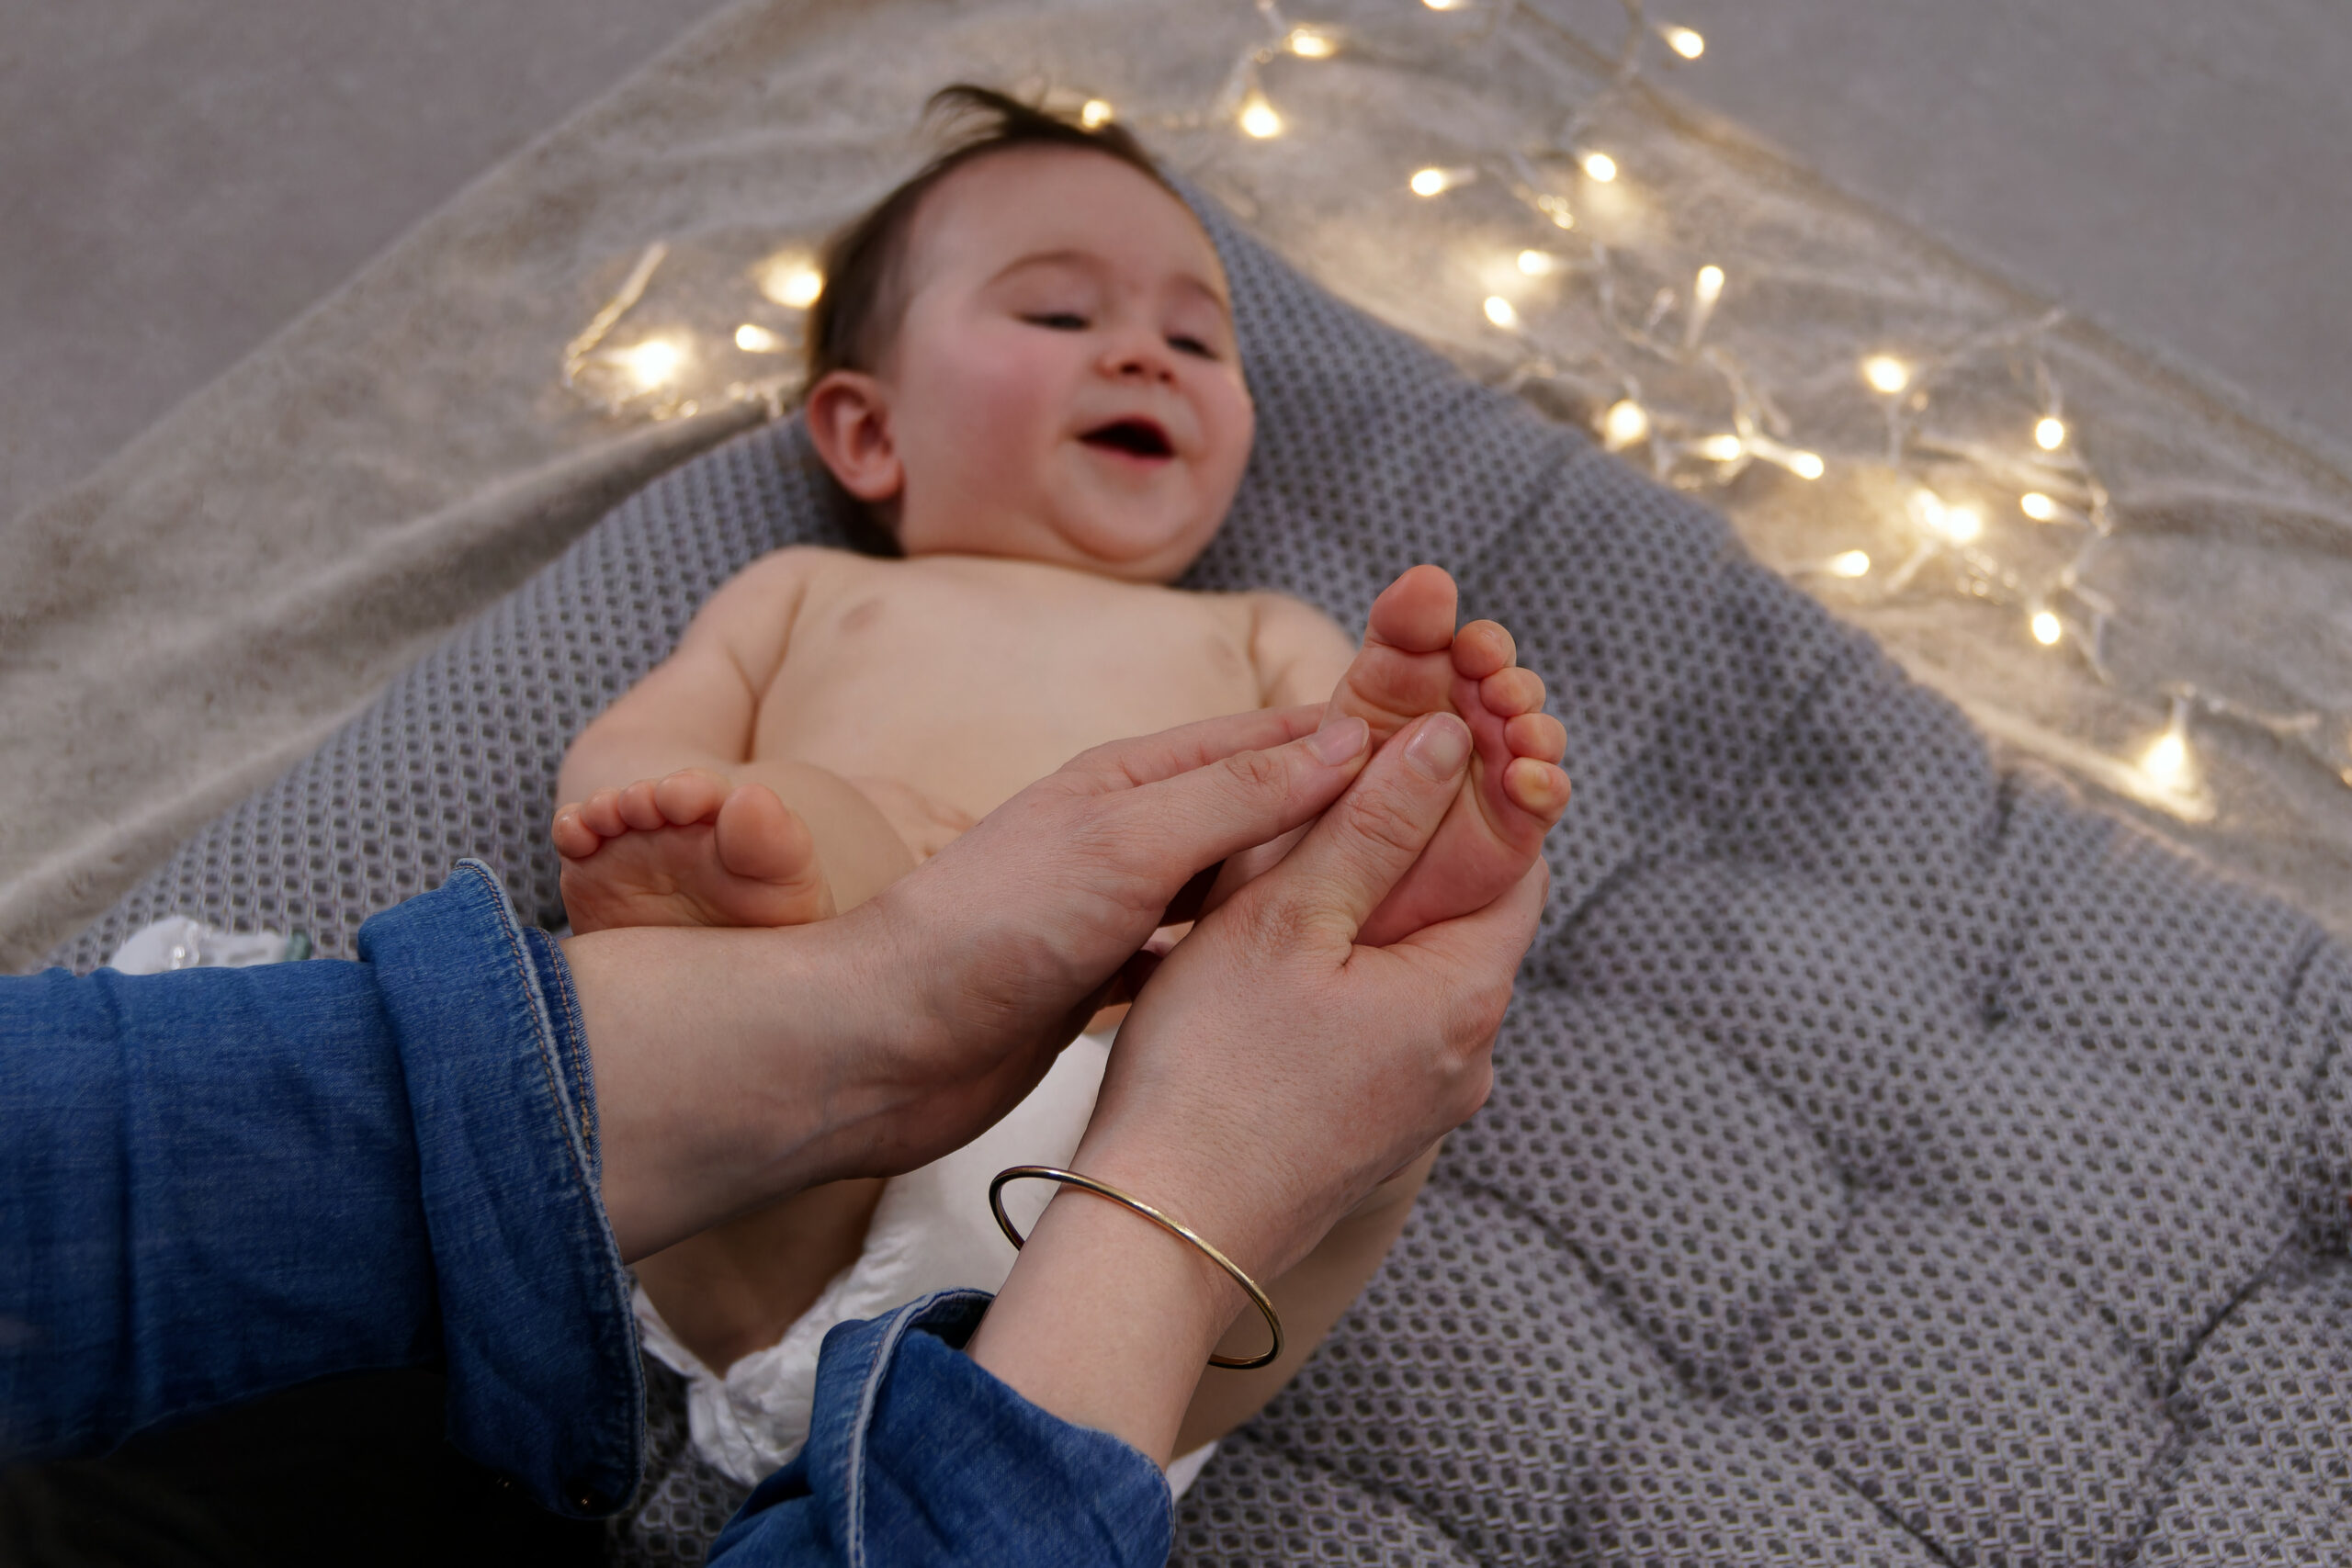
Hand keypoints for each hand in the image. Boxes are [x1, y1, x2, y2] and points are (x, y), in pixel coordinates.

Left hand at [569, 705, 1372, 1258]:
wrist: (881, 1046)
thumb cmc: (988, 932)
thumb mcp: (1129, 846)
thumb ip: (1240, 796)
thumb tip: (1350, 739)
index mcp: (1133, 778)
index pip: (1271, 738)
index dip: (1357, 739)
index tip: (1449, 747)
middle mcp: (1128, 833)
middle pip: (1261, 812)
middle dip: (1345, 818)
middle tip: (1447, 839)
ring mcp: (1116, 909)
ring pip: (1238, 888)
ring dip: (1305, 890)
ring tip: (1394, 910)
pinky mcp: (1103, 981)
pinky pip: (1202, 957)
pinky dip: (1253, 960)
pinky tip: (1303, 982)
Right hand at [968, 710, 1547, 1459]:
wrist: (1161, 1238)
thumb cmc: (1210, 1074)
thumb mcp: (1285, 920)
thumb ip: (1373, 824)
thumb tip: (1450, 738)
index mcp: (1466, 997)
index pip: (1519, 864)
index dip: (1474, 795)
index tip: (1410, 750)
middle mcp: (1468, 1059)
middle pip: (1464, 918)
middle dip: (1409, 852)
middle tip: (1328, 802)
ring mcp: (1422, 1107)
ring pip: (1415, 975)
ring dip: (1366, 918)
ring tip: (1283, 879)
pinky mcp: (1372, 1135)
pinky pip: (1381, 1029)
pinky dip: (1343, 981)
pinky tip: (1270, 967)